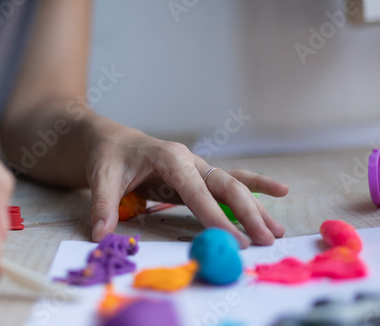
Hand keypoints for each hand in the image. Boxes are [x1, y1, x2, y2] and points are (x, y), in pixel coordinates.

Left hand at [86, 125, 287, 247]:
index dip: (214, 214)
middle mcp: (189, 160)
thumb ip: (103, 204)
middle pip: (224, 185)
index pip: (195, 189)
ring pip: (233, 186)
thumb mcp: (101, 176)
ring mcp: (197, 168)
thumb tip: (101, 234)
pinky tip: (278, 193)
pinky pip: (230, 183)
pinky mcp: (198, 178)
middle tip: (265, 240)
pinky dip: (254, 189)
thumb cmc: (109, 155)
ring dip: (256, 207)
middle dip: (246, 213)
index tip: (231, 238)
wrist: (111, 140)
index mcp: (168, 157)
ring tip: (278, 230)